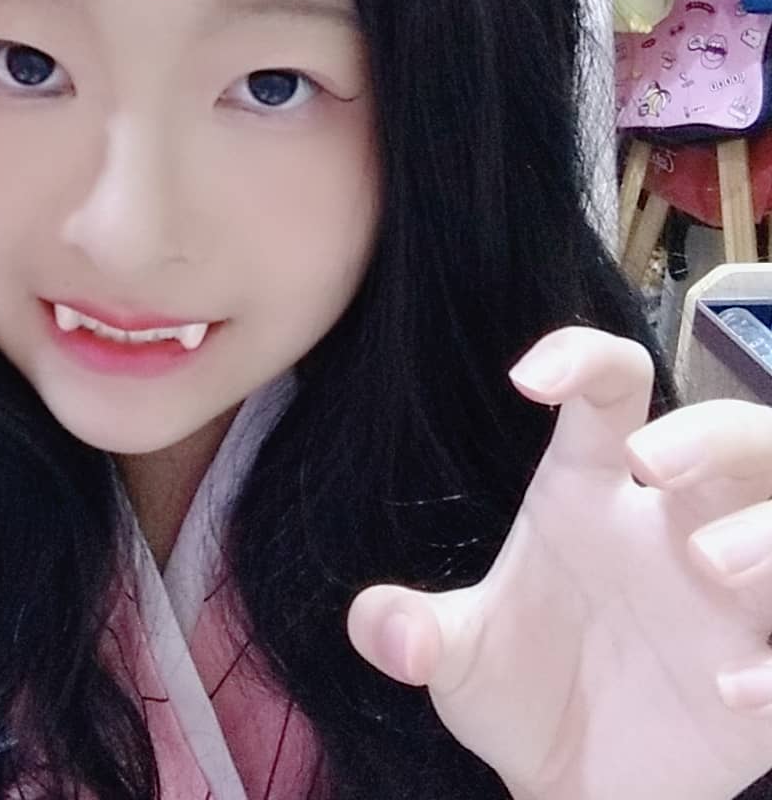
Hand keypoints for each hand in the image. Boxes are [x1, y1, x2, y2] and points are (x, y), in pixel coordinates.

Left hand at [347, 325, 771, 799]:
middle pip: (736, 438)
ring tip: (710, 563)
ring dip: (769, 533)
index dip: (583, 359)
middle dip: (711, 435)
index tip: (530, 379)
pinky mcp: (767, 671)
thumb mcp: (455, 657)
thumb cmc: (517, 691)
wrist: (564, 786)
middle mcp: (670, 528)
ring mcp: (732, 600)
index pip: (608, 394)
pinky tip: (732, 693)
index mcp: (591, 495)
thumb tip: (383, 631)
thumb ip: (411, 633)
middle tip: (652, 463)